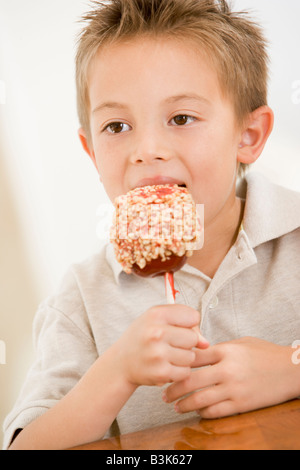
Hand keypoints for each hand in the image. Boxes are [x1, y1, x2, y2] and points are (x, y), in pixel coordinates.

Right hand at [114, 304, 208, 386]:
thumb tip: (206, 343)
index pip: (193, 316)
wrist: (120, 364)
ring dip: (183, 358)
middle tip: (169, 344)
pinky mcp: (161, 373)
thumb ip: (184, 324)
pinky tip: (165, 366)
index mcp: (156, 314)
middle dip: (186, 343)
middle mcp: (156, 332)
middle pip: (193, 338)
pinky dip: (178, 371)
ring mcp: (158, 354)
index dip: (188, 324)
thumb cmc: (142, 338)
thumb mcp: (157, 321)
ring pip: (191, 356)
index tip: (176, 328)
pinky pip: (185, 372)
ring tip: (166, 356)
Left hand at [163, 337, 299, 417]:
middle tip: (164, 393)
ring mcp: (233, 388)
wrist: (290, 370)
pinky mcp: (241, 404)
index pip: (192, 357)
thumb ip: (219, 349)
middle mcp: (227, 370)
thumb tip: (198, 352)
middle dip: (173, 388)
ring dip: (184, 404)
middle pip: (190, 380)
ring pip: (199, 399)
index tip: (168, 368)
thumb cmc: (265, 353)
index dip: (177, 363)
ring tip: (176, 405)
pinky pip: (215, 411)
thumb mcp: (241, 343)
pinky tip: (197, 411)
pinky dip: (203, 412)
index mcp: (225, 351)